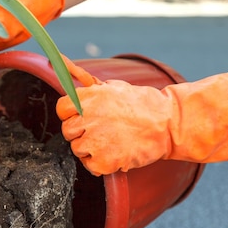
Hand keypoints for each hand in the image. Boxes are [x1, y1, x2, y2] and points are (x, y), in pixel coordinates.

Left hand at [56, 61, 171, 174]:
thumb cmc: (140, 104)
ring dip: (91, 149)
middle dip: (81, 132)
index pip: (62, 108)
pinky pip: (90, 166)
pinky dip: (101, 164)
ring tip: (112, 141)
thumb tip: (59, 61)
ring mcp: (96, 141)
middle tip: (102, 130)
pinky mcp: (104, 161)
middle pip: (67, 131)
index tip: (84, 117)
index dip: (72, 114)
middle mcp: (90, 118)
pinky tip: (115, 153)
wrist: (168, 124)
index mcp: (90, 97)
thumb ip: (84, 81)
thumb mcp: (112, 86)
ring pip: (77, 149)